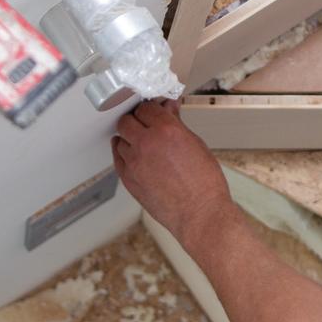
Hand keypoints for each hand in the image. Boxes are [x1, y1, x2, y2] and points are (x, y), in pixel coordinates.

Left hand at [112, 99, 231, 248]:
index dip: (151, 109)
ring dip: (130, 139)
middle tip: (146, 125)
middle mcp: (146, 143)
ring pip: (120, 139)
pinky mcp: (128, 179)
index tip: (154, 112)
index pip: (146, 108)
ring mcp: (134, 162)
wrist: (199, 213)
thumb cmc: (204, 184)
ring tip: (143, 145)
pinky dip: (125, 155)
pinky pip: (118, 159)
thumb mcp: (196, 145)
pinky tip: (135, 157)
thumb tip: (170, 111)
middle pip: (127, 120)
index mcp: (167, 130)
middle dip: (137, 121)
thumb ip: (178, 125)